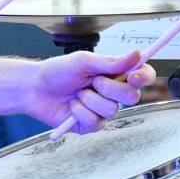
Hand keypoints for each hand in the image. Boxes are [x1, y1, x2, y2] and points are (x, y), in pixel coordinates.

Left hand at [22, 50, 154, 134]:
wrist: (34, 88)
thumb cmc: (58, 71)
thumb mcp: (84, 61)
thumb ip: (111, 62)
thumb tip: (137, 53)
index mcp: (114, 73)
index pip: (142, 75)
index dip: (144, 77)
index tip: (134, 76)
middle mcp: (112, 92)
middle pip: (132, 96)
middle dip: (112, 88)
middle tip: (93, 81)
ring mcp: (102, 110)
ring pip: (112, 110)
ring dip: (91, 100)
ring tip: (77, 93)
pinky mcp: (91, 125)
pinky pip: (96, 122)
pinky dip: (81, 112)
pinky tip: (71, 107)